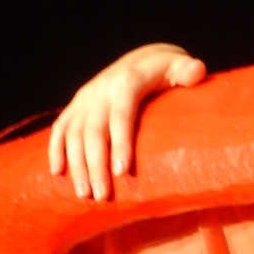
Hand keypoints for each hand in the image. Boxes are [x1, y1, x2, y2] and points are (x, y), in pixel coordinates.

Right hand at [48, 43, 206, 200]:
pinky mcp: (76, 105)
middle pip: (93, 130)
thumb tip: (197, 70)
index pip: (121, 114)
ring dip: (76, 165)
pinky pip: (60, 128)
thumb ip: (189, 71)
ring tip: (86, 194)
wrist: (141, 58)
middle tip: (103, 196)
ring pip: (73, 133)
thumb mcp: (180, 66)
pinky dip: (56, 149)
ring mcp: (86, 97)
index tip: (122, 172)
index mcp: (127, 80)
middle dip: (96, 165)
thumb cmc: (167, 69)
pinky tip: (58, 173)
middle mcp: (102, 89)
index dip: (120, 142)